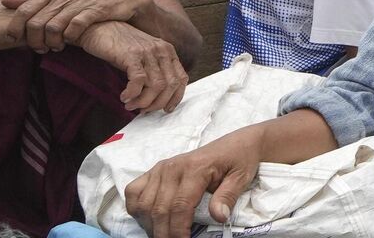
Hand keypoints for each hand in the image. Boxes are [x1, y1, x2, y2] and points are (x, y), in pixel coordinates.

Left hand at [2, 0, 152, 51]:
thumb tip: (5, 2)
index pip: (24, 9)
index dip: (16, 28)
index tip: (15, 40)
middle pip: (36, 22)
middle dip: (33, 40)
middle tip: (38, 49)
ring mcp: (80, 1)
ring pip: (53, 27)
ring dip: (50, 43)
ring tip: (54, 48)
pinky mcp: (96, 9)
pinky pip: (74, 27)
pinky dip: (68, 38)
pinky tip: (69, 43)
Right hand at [78, 21, 186, 112]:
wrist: (99, 27)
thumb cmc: (119, 45)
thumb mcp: (143, 56)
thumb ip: (153, 71)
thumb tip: (155, 98)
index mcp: (167, 51)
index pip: (181, 79)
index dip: (175, 97)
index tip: (165, 109)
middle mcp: (161, 50)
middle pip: (170, 86)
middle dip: (156, 103)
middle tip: (142, 110)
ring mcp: (147, 51)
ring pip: (156, 86)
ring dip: (143, 101)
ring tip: (130, 105)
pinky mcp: (131, 54)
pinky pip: (139, 80)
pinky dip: (133, 93)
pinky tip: (124, 97)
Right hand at [126, 128, 264, 237]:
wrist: (235, 144)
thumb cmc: (238, 161)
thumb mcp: (240, 178)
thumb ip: (228, 197)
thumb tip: (218, 217)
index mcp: (194, 169)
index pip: (180, 206)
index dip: (178, 230)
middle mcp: (172, 168)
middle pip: (159, 209)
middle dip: (164, 233)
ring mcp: (160, 169)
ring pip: (143, 204)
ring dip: (150, 225)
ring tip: (164, 234)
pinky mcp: (154, 170)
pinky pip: (133, 191)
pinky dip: (137, 209)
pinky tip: (149, 219)